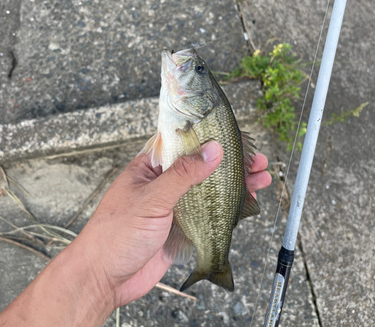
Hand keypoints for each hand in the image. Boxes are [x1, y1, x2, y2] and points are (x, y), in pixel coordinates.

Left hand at [79, 141, 270, 307]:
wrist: (102, 279)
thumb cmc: (113, 235)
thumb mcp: (151, 199)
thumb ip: (183, 175)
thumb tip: (211, 151)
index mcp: (149, 167)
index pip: (184, 144)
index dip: (210, 139)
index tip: (234, 137)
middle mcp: (162, 184)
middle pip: (201, 168)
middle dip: (229, 163)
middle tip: (254, 160)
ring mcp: (172, 207)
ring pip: (207, 191)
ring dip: (232, 186)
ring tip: (258, 179)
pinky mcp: (180, 229)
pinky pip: (207, 216)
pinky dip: (225, 210)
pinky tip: (243, 205)